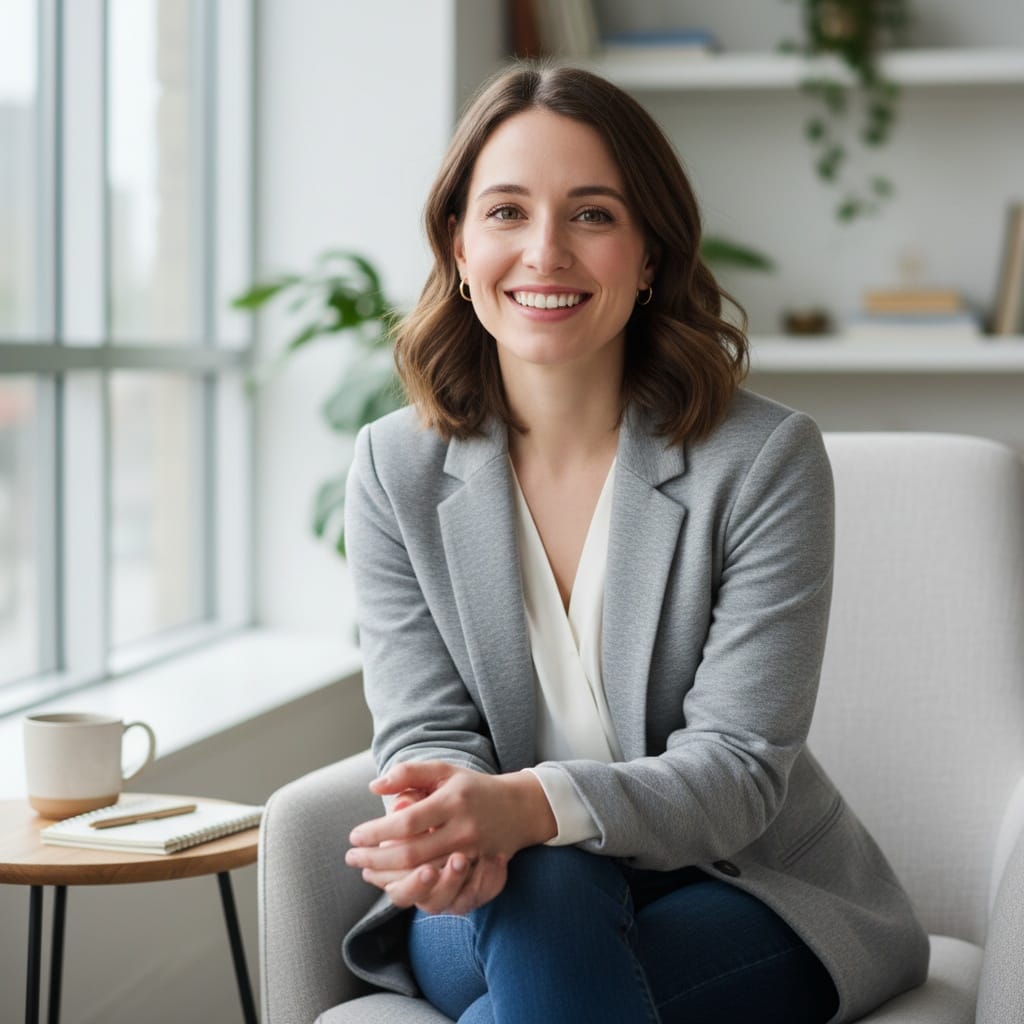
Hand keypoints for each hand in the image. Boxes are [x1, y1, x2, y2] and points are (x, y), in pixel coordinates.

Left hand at [354, 774, 500, 912]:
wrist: (517, 808)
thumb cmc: (472, 787)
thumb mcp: (444, 771)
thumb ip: (409, 774)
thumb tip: (374, 786)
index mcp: (453, 801)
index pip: (408, 822)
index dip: (378, 832)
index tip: (354, 836)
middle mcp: (463, 829)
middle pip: (412, 854)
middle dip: (376, 859)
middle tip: (351, 858)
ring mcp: (472, 854)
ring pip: (425, 875)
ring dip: (390, 877)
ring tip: (366, 870)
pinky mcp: (475, 872)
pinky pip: (440, 887)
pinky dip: (413, 888)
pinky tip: (392, 883)